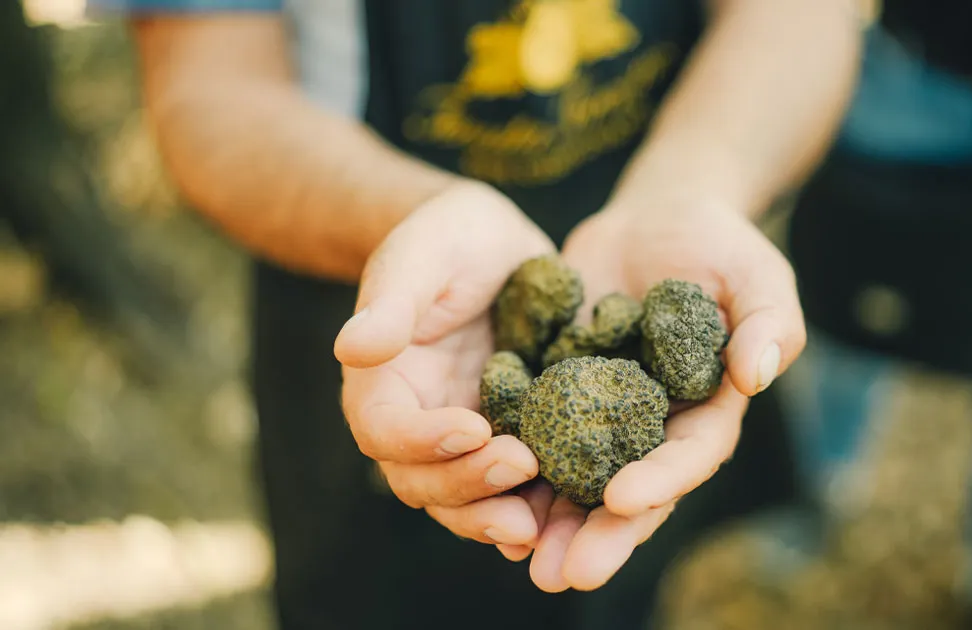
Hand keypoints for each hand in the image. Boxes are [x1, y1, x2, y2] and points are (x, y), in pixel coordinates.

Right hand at [334, 181, 554, 546]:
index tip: (473, 427)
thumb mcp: (422, 255)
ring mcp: (465, 439)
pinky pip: (514, 489)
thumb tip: (350, 348)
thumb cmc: (447, 237)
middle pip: (423, 482)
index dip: (423, 439)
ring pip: (465, 500)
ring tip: (536, 525)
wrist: (493, 245)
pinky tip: (568, 514)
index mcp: (382, 384)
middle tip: (522, 468)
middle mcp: (418, 424)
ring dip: (496, 516)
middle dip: (468, 486)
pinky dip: (534, 508)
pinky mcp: (510, 440)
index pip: (385, 429)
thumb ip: (391, 302)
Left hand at [514, 200, 806, 591]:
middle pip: (631, 492)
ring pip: (578, 480)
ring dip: (551, 522)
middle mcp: (654, 427)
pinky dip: (511, 467)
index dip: (661, 481)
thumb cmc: (720, 245)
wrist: (659, 219)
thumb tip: (755, 374)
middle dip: (601, 535)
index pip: (689, 456)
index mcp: (708, 411)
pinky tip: (477, 493)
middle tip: (565, 573)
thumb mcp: (756, 274)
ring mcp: (604, 416)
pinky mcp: (561, 393)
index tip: (621, 498)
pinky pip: (535, 436)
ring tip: (518, 557)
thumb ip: (767, 322)